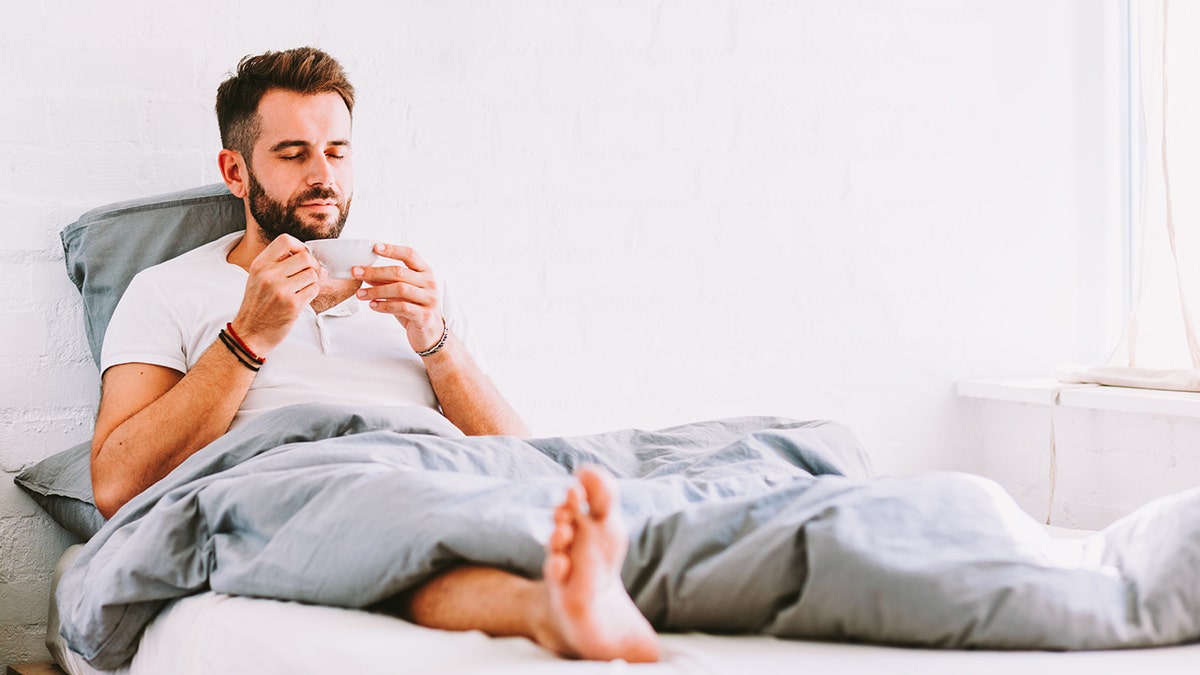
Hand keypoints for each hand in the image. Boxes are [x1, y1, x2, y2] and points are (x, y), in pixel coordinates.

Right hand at [230, 234, 321, 354]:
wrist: (250, 333)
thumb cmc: (257, 305)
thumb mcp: (258, 278)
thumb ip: (277, 263)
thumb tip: (308, 254)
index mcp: (259, 265)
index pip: (285, 240)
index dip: (299, 246)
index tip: (302, 256)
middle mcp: (269, 275)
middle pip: (305, 257)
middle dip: (312, 265)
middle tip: (309, 274)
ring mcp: (281, 290)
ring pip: (313, 273)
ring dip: (313, 281)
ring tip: (302, 289)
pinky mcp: (293, 304)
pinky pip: (314, 289)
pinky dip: (312, 292)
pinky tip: (302, 298)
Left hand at [353, 243, 443, 353]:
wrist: (431, 333)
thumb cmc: (415, 308)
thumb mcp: (402, 292)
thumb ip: (387, 281)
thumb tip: (365, 272)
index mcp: (425, 272)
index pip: (409, 255)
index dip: (392, 250)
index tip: (374, 247)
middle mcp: (429, 283)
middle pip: (400, 272)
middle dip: (375, 272)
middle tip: (356, 272)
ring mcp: (429, 299)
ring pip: (400, 289)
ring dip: (376, 291)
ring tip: (360, 294)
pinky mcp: (425, 315)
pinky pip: (402, 307)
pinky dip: (384, 305)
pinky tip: (373, 306)